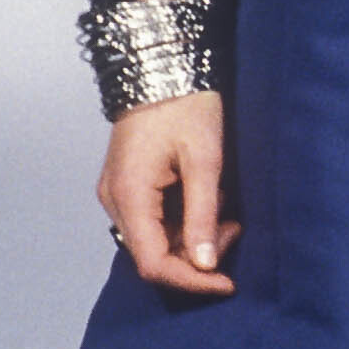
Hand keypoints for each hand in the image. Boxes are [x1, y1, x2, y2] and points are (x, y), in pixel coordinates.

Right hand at [98, 89, 240, 293]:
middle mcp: (114, 200)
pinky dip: (183, 221)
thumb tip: (206, 264)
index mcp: (129, 195)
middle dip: (196, 256)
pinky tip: (208, 201)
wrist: (163, 66)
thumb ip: (203, 215)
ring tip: (224, 210)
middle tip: (233, 229)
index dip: (191, 281)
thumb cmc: (184, 105)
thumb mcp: (204, 160)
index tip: (227, 282)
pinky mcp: (127, 185)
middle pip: (153, 255)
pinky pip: (154, 220)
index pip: (153, 263)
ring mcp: (117, 192)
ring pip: (155, 239)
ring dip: (192, 237)